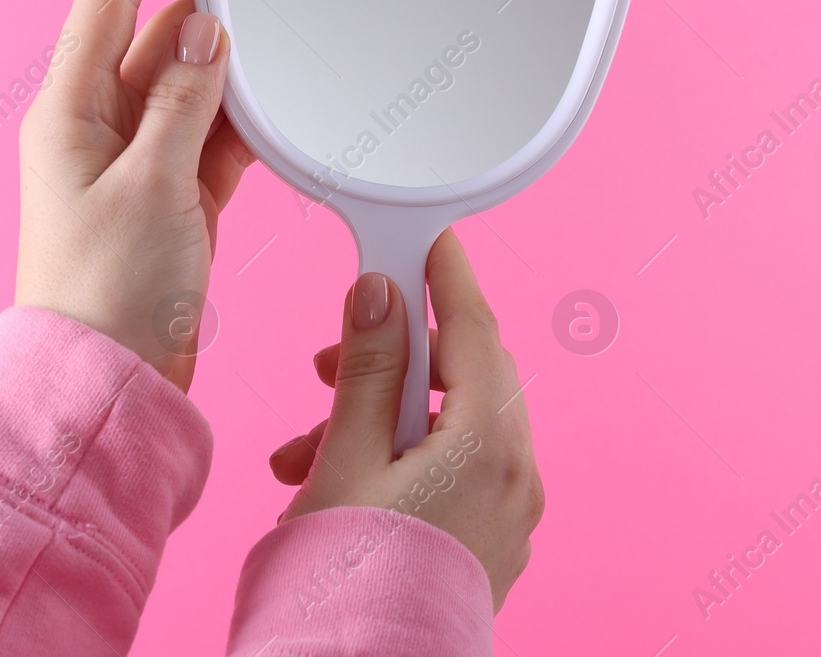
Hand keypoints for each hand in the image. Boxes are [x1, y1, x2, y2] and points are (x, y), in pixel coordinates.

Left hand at [14, 0, 254, 391]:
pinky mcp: (169, 198)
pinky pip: (210, 137)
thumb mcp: (153, 185)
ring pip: (189, 88)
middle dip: (202, 6)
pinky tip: (276, 108)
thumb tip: (202, 31)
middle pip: (154, 38)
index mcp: (70, 111)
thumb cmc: (107, 293)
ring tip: (277, 35)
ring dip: (227, 69)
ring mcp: (135, 163)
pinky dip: (240, 122)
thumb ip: (183, 102)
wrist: (109, 383)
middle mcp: (97, 128)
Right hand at [267, 230, 543, 610]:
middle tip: (333, 359)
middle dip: (396, 358)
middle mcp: (515, 477)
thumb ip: (370, 368)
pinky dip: (403, 456)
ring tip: (305, 448)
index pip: (474, 329)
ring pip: (454, 425)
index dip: (446, 276)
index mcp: (489, 445)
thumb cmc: (349, 580)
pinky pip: (456, 470)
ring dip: (384, 417)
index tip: (428, 240)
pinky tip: (337, 480)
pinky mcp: (490, 543)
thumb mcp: (348, 458)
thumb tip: (383, 294)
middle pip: (467, 376)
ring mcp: (509, 515)